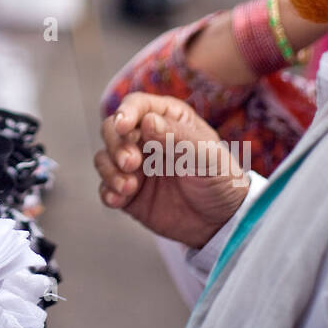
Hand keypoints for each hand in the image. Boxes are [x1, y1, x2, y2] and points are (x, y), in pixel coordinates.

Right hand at [94, 93, 250, 248]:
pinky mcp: (128, 192)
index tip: (123, 126)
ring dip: (110, 170)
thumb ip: (178, 137)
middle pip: (112, 129)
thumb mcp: (207, 155)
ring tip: (129, 187)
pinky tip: (119, 200)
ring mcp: (135, 166)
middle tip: (131, 163)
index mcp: (167, 119)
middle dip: (117, 145)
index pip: (137, 105)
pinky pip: (106, 187)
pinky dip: (108, 191)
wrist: (222, 222)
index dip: (126, 112)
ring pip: (105, 157)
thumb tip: (147, 121)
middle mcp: (146, 138)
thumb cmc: (221, 180)